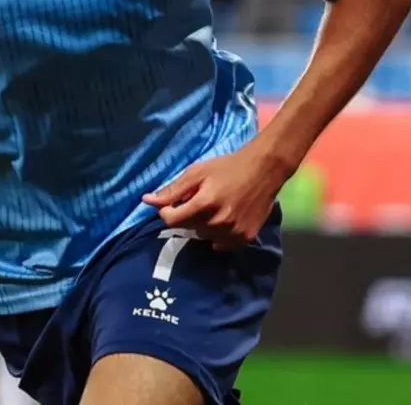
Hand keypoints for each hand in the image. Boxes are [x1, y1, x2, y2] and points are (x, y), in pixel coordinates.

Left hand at [141, 143, 289, 250]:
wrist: (264, 170)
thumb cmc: (228, 167)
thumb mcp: (197, 172)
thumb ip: (172, 190)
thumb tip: (146, 201)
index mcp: (204, 204)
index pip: (172, 220)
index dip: (167, 212)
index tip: (173, 204)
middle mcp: (218, 222)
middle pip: (188, 228)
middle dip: (186, 216)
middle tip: (197, 201)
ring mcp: (233, 232)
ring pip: (204, 236)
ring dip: (202, 225)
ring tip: (212, 208)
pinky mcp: (246, 238)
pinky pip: (222, 244)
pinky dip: (218, 235)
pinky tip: (223, 220)